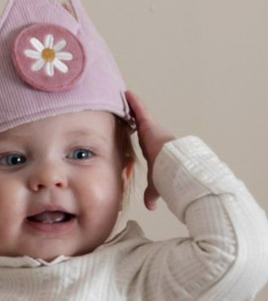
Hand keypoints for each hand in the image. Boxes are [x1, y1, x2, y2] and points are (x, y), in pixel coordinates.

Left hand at [125, 90, 174, 210]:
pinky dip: (133, 101)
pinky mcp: (149, 124)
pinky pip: (140, 109)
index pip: (145, 141)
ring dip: (133, 107)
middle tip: (127, 110)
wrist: (178, 167)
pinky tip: (126, 93)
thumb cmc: (170, 176)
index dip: (140, 134)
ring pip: (141, 115)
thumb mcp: (157, 184)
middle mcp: (154, 138)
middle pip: (142, 125)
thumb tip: (150, 207)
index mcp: (155, 150)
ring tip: (123, 96)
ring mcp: (152, 129)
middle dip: (136, 117)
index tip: (133, 129)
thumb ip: (152, 193)